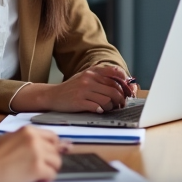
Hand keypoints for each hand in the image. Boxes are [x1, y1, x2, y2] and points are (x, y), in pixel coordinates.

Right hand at [0, 126, 66, 181]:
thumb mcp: (12, 139)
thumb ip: (28, 141)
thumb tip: (46, 147)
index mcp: (29, 130)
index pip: (52, 137)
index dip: (52, 148)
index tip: (48, 155)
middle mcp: (35, 139)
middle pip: (56, 151)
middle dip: (50, 160)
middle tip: (40, 167)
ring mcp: (37, 153)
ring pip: (56, 163)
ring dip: (49, 169)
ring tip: (37, 174)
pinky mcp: (36, 168)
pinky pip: (51, 174)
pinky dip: (46, 179)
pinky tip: (37, 180)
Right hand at [11, 65, 131, 113]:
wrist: (52, 95)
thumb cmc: (73, 88)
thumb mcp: (86, 77)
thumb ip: (103, 78)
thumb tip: (125, 84)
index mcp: (93, 71)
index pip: (116, 73)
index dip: (125, 83)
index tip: (128, 91)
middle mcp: (89, 78)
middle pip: (114, 89)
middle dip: (121, 99)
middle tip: (120, 104)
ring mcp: (84, 90)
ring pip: (108, 99)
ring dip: (111, 106)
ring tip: (109, 108)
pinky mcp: (79, 101)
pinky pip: (97, 107)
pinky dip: (101, 110)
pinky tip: (99, 110)